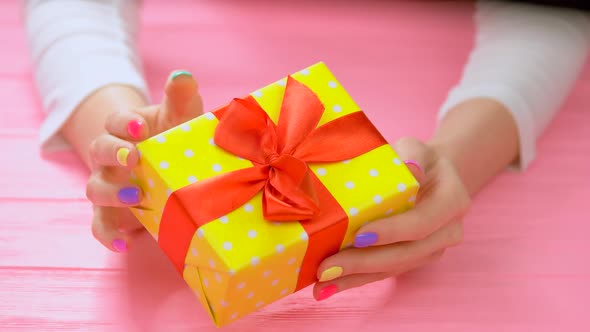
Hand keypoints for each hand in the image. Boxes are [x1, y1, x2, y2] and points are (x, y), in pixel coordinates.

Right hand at [85, 70, 202, 251]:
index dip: (123, 123)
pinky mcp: (113, 215)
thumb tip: (183, 75)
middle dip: (113, 153)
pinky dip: (109, 235)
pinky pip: (101, 226)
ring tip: (138, 198)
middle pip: (98, 151)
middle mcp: (111, 158)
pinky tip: (126, 243)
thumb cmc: (173, 138)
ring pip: (94, 189)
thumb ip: (180, 97)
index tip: (140, 127)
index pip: (115, 122)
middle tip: (135, 158)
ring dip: (112, 193)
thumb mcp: (180, 118)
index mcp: (125, 131)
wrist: (168, 170)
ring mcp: (109, 187)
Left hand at [313, 137, 470, 299]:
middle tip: (328, 268)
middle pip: (405, 253)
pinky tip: (330, 287)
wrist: (431, 176)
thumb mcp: (416, 147)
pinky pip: (384, 272)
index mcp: (452, 202)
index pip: (422, 223)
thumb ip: (413, 156)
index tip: (360, 236)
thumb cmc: (417, 159)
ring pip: (392, 268)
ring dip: (355, 278)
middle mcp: (447, 232)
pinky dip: (356, 280)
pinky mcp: (412, 260)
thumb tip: (410, 170)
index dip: (392, 232)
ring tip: (322, 285)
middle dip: (364, 263)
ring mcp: (431, 250)